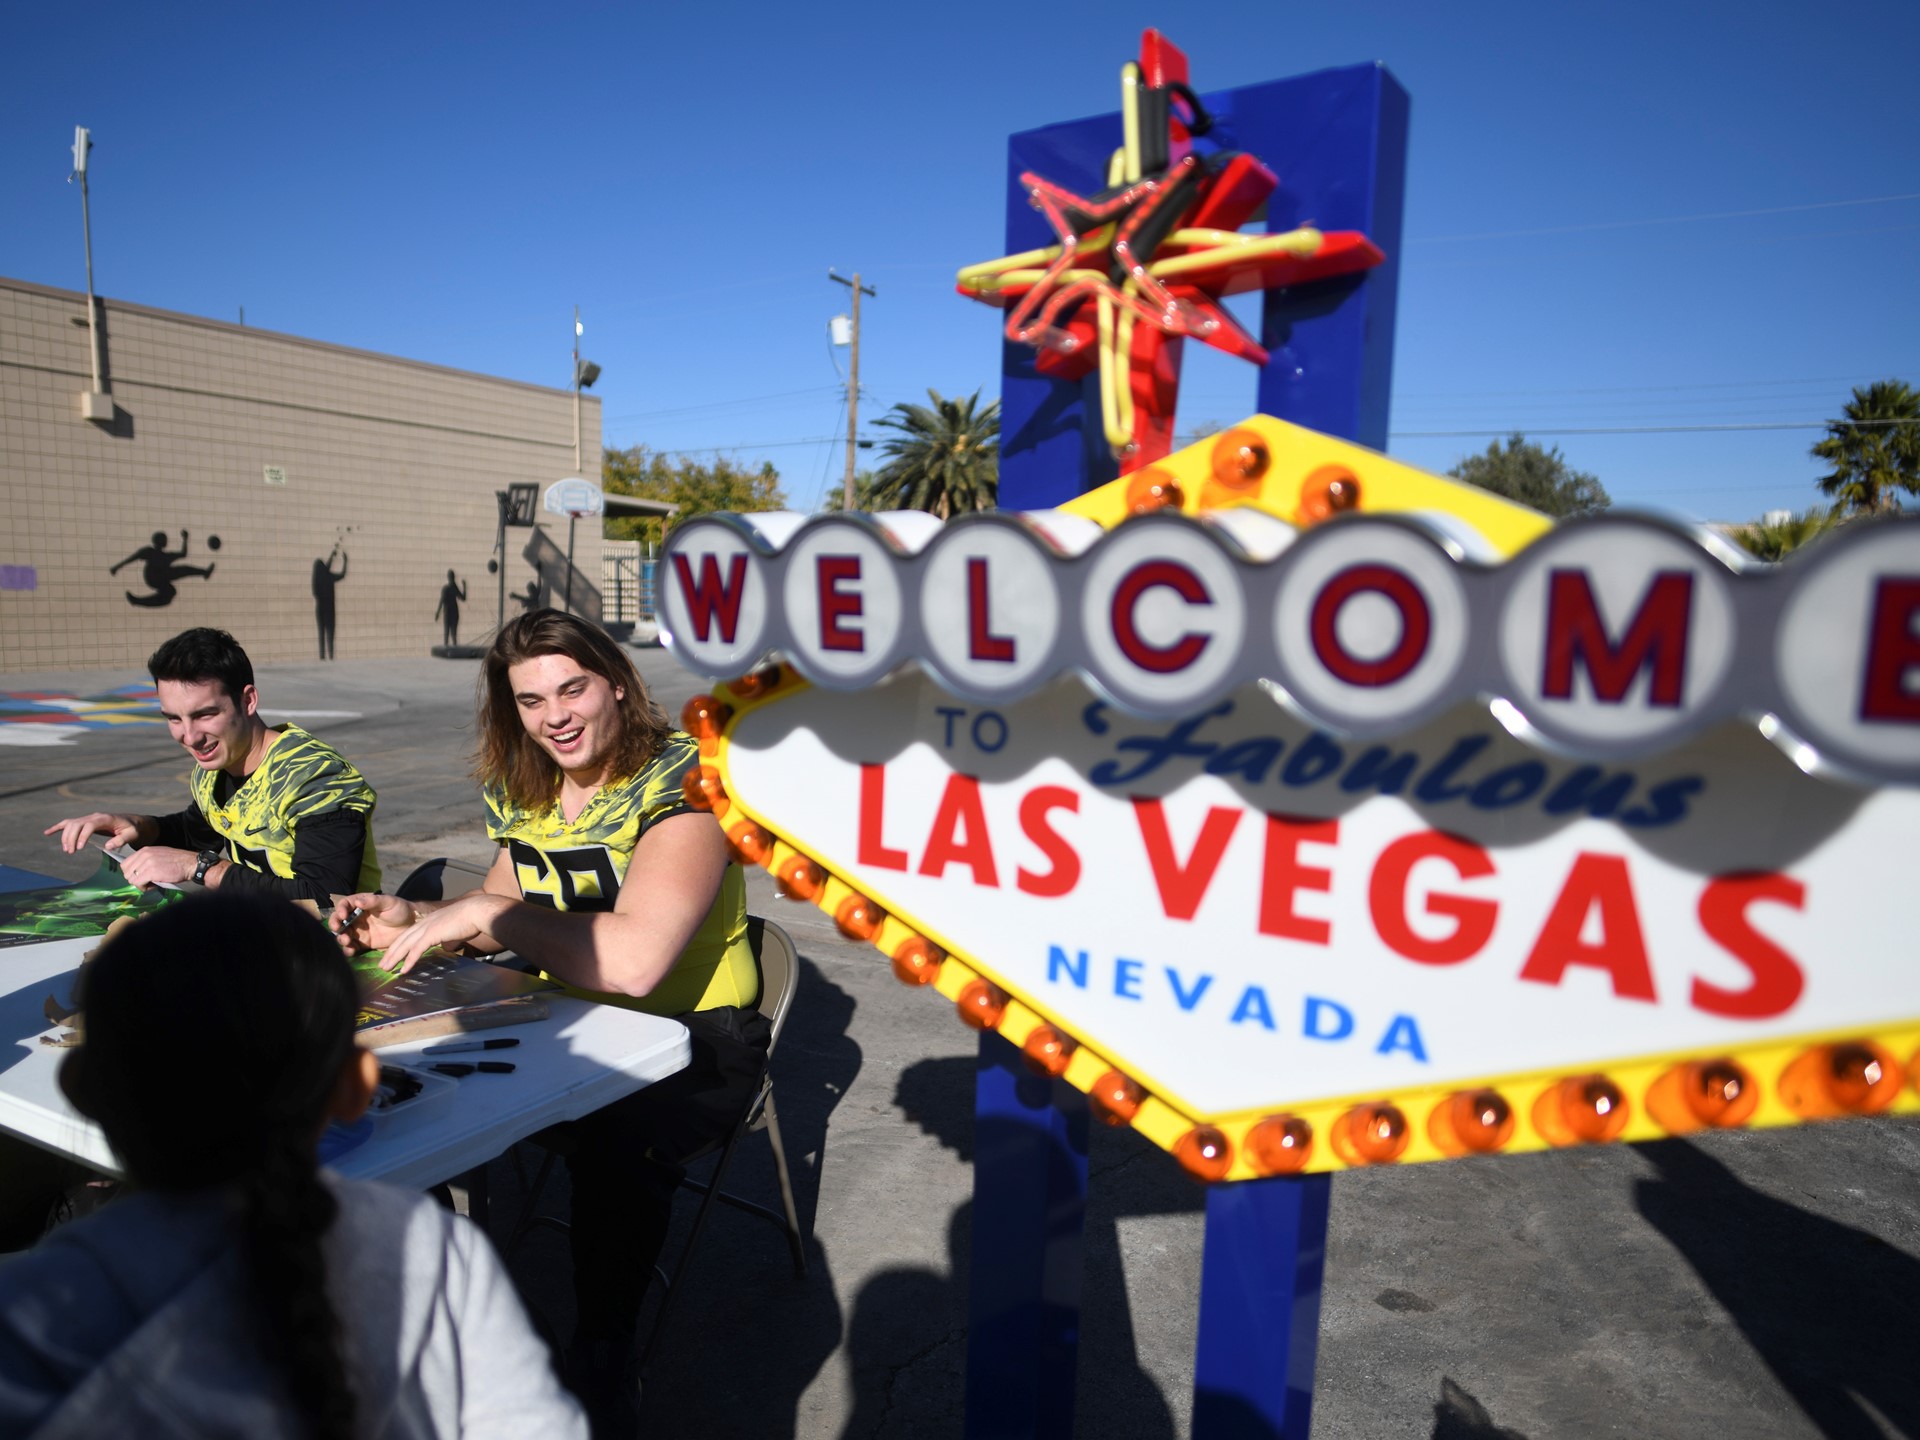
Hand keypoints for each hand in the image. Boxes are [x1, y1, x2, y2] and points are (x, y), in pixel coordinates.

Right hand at [45, 812, 140, 854]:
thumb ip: (121, 840)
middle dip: (71, 838)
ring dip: (65, 836)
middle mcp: (94, 816)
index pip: (89, 825)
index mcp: (105, 818)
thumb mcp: (132, 834)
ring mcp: (88, 818)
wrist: (133, 822)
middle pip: (76, 824)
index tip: (79, 848)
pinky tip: (47, 833)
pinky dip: (58, 827)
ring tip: (67, 850)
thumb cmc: (133, 829)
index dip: (82, 836)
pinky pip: (69, 823)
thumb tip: (107, 846)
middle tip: (70, 852)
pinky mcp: (85, 822)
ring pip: (71, 824)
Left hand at [118, 846, 199, 888]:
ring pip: (131, 879)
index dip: (131, 873)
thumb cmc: (177, 861)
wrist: (190, 864)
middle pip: (126, 872)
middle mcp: (143, 855)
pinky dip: (144, 888)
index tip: (140, 876)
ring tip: (152, 883)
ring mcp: (146, 863)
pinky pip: (138, 884)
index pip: (125, 864)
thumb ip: (146, 859)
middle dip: (135, 879)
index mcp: (144, 850)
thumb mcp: (159, 854)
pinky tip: (154, 886)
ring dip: (140, 884)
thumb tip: (137, 870)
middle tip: (147, 881)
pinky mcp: (151, 872)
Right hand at [327, 893, 418, 955]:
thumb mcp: (388, 902)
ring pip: (343, 934)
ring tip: (347, 941)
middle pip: (339, 921)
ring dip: (341, 938)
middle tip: (338, 929)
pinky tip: (350, 951)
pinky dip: (348, 950)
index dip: (340, 909)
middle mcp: (356, 918)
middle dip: (335, 925)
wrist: (411, 925)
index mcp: (360, 905)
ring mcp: (358, 931)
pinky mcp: (363, 943)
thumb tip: (357, 901)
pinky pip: (352, 947)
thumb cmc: (399, 909)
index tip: (343, 915)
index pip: (344, 905)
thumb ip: (373, 901)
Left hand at [375, 892, 512, 975]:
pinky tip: (403, 970)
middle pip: (402, 939)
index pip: (409, 934)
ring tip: (386, 969)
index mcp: (429, 920)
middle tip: (382, 965)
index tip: (392, 954)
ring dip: (394, 958)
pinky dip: (409, 960)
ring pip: (405, 945)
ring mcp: (427, 927)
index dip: (399, 944)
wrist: (476, 912)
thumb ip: (448, 938)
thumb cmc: (471, 920)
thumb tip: (448, 946)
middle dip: (391, 952)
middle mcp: (424, 922)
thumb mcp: (454, 930)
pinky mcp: (432, 934)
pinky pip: (416, 950)